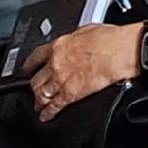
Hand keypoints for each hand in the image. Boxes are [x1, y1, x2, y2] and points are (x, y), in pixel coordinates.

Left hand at [26, 22, 141, 118]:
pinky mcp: (72, 94)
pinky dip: (48, 113)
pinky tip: (46, 116)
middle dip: (33, 87)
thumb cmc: (110, 39)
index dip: (28, 66)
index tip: (26, 70)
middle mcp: (56, 63)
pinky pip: (55, 106)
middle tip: (31, 92)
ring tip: (37, 107)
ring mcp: (62, 79)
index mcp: (59, 45)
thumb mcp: (87, 30)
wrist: (121, 51)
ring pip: (42, 94)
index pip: (35, 57)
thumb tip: (75, 44)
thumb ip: (74, 40)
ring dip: (39, 102)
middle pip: (36, 79)